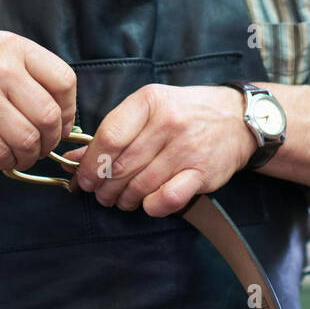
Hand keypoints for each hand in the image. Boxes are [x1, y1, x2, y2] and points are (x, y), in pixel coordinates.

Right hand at [0, 30, 76, 171]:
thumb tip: (59, 109)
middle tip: (43, 146)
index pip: (64, 81)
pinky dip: (7, 162)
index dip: (69, 108)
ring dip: (30, 155)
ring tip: (23, 155)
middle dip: (51, 140)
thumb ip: (26, 70)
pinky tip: (3, 158)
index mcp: (15, 48)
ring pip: (27, 139)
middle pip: (49, 116)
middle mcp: (2, 70)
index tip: (60, 121)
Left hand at [59, 84, 256, 216]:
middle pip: (121, 166)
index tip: (83, 179)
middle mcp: (168, 123)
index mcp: (149, 101)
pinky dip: (151, 206)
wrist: (237, 118)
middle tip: (101, 194)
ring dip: (124, 199)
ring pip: (140, 185)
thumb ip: (112, 132)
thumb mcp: (148, 110)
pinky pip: (167, 199)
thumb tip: (72, 159)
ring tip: (121, 199)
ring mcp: (187, 148)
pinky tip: (147, 203)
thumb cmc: (184, 113)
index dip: (89, 164)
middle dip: (104, 187)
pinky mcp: (203, 173)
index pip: (108, 137)